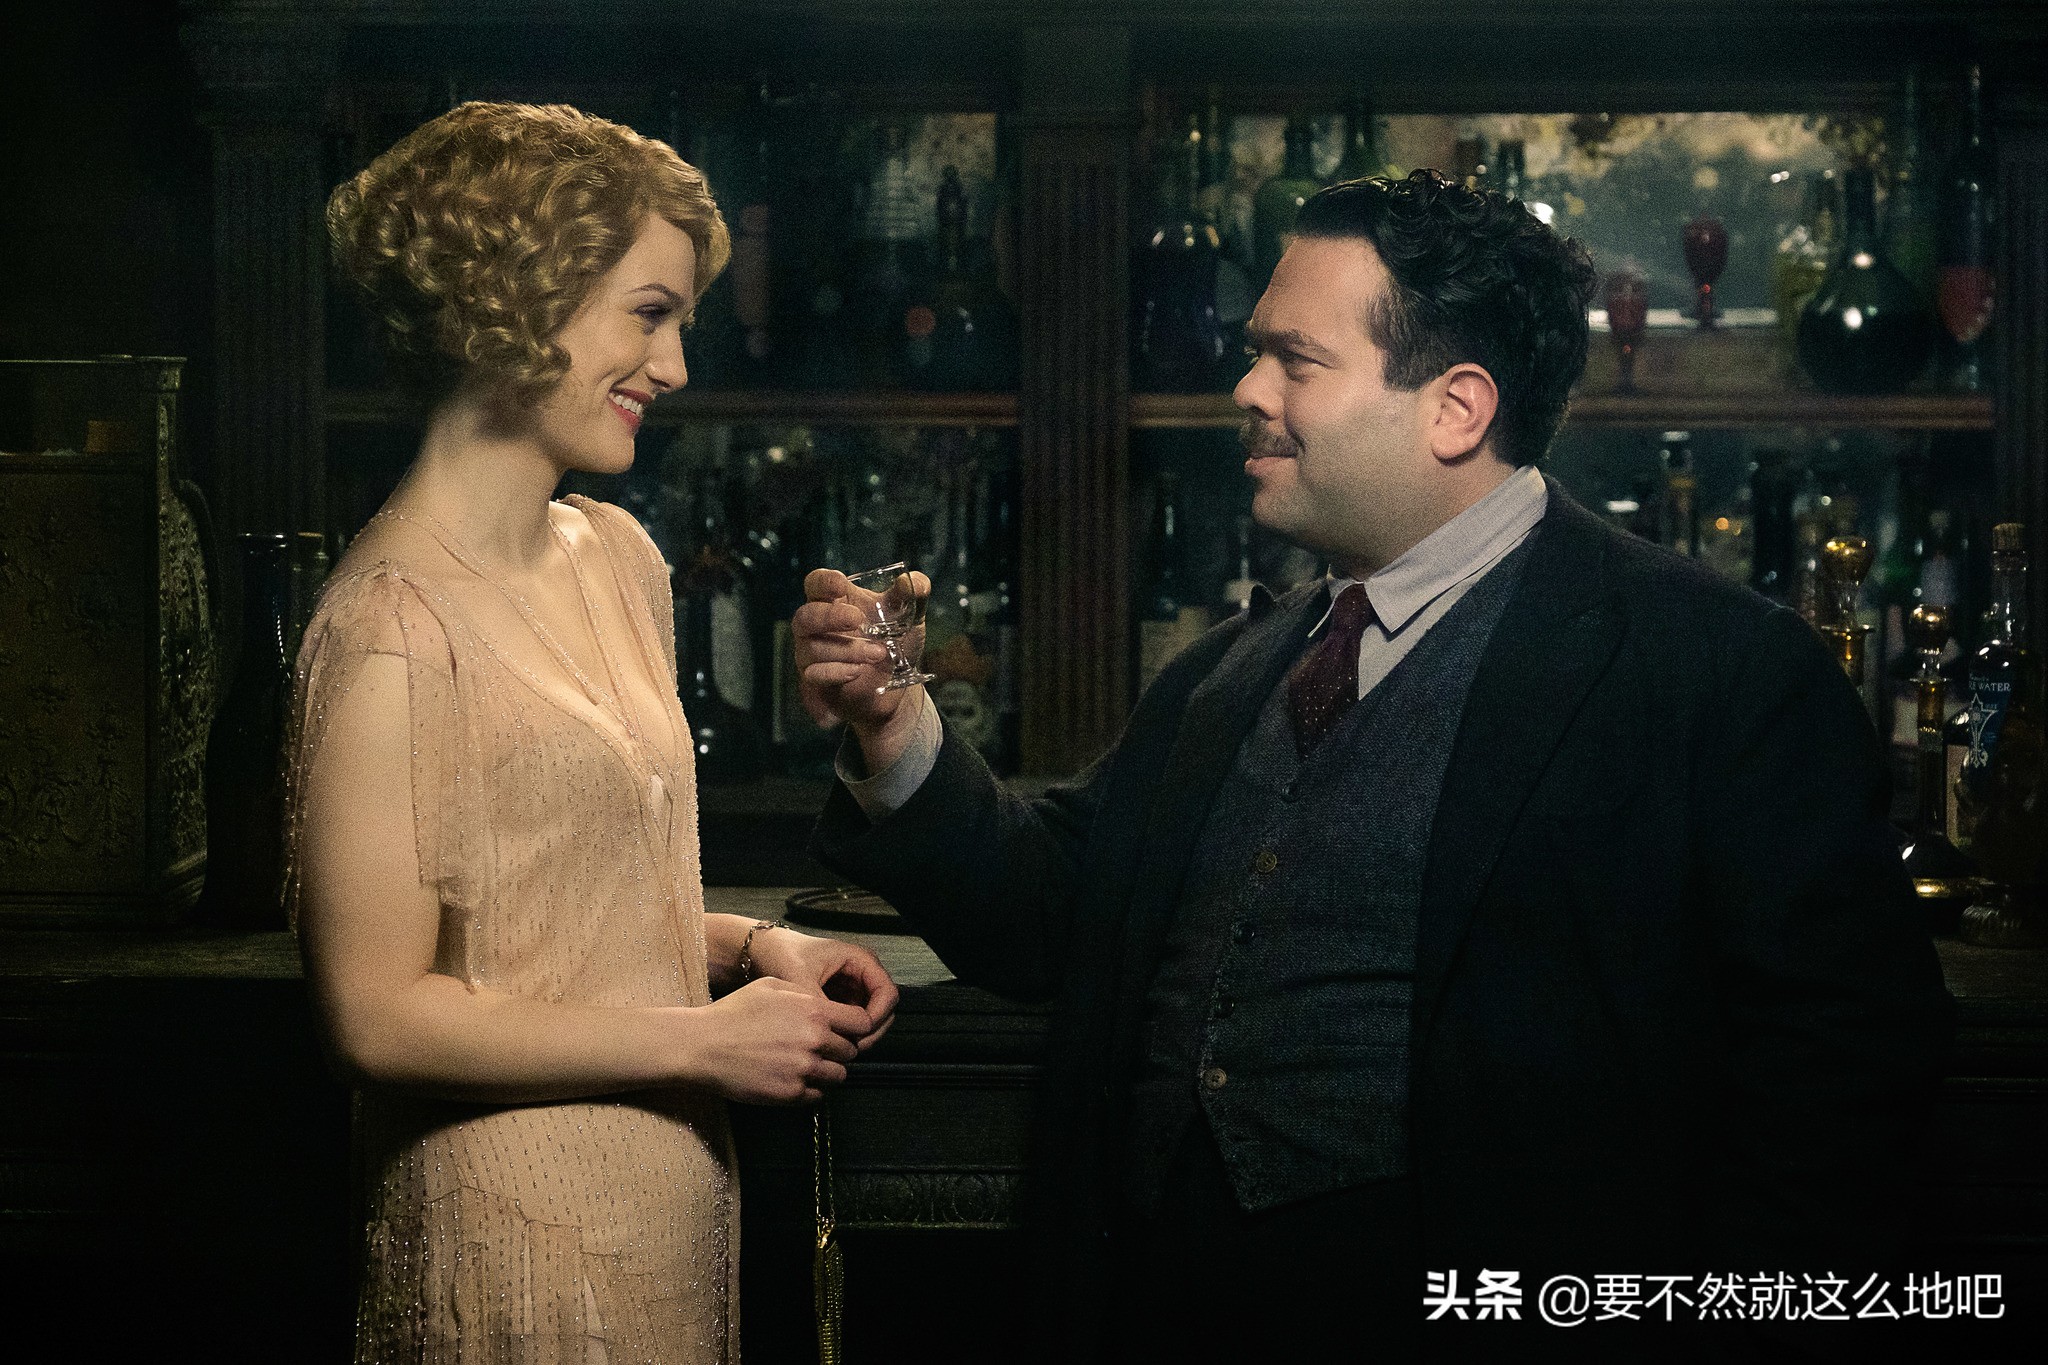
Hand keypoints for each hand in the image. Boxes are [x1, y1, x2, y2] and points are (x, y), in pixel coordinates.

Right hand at [680, 977, 872, 1105]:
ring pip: (838, 1076)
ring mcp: (803, 1070)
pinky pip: (818, 1095)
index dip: (856, 1027)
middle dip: (839, 1050)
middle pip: (850, 1052)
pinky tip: (793, 1078)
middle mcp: (814, 1040)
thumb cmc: (734, 1012)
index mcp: (814, 1010)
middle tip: (820, 1048)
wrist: (703, 1045)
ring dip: (827, 1071)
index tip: (846, 1031)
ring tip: (806, 1064)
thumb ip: (806, 993)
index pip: (862, 1023)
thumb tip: (827, 1003)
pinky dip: (810, 1089)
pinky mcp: (790, 1094)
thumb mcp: (772, 985)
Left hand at [747, 927, 899, 1052]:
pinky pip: (852, 1021)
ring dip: (859, 1034)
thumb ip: (822, 1007)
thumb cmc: (781, 954)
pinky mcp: (840, 999)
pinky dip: (846, 1032)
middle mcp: (859, 973)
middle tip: (853, 1046)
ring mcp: (851, 987)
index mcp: (859, 960)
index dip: (878, 1016)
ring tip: (840, 1046)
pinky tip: (831, 1040)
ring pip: (869, 1018)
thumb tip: (836, 1032)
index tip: (861, 1032)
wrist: (761, 952)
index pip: (887, 993)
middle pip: (883, 1009)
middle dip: (871, 1030)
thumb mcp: (802, 981)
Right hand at [794, 568, 927, 734]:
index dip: (824, 582)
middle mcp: (817, 625)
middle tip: (858, 619)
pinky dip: (837, 671)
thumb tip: (913, 582)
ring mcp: (812, 652)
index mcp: (835, 600)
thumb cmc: (893, 641)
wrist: (894, 685)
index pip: (816, 583)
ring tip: (878, 653)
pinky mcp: (816, 679)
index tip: (841, 585)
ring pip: (813, 647)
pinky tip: (858, 671)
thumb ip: (912, 595)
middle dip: (830, 617)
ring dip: (847, 650)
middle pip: (805, 616)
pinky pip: (814, 673)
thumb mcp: (908, 615)